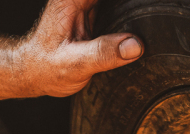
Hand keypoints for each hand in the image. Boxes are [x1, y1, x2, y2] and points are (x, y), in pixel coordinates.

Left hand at [15, 0, 143, 96]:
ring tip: (153, 13)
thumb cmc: (46, 67)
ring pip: (116, 0)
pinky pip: (116, 5)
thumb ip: (103, 53)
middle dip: (134, 5)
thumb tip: (135, 45)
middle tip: (156, 10)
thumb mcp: (75, 64)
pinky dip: (128, 9)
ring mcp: (86, 2)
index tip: (148, 6)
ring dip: (132, 7)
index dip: (127, 2)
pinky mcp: (93, 11)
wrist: (33, 72)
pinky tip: (139, 19)